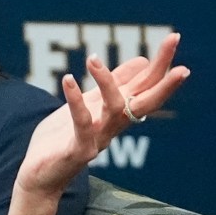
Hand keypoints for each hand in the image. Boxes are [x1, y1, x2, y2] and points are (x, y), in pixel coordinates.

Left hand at [17, 32, 189, 195]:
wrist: (41, 177)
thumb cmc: (63, 139)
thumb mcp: (90, 105)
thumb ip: (114, 86)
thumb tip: (142, 62)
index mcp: (118, 114)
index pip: (146, 86)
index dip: (161, 64)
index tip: (174, 37)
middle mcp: (114, 126)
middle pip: (147, 99)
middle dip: (162, 74)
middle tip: (173, 43)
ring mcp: (98, 138)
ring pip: (115, 109)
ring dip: (107, 82)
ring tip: (92, 58)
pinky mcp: (78, 149)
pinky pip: (81, 124)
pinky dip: (75, 101)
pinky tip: (68, 79)